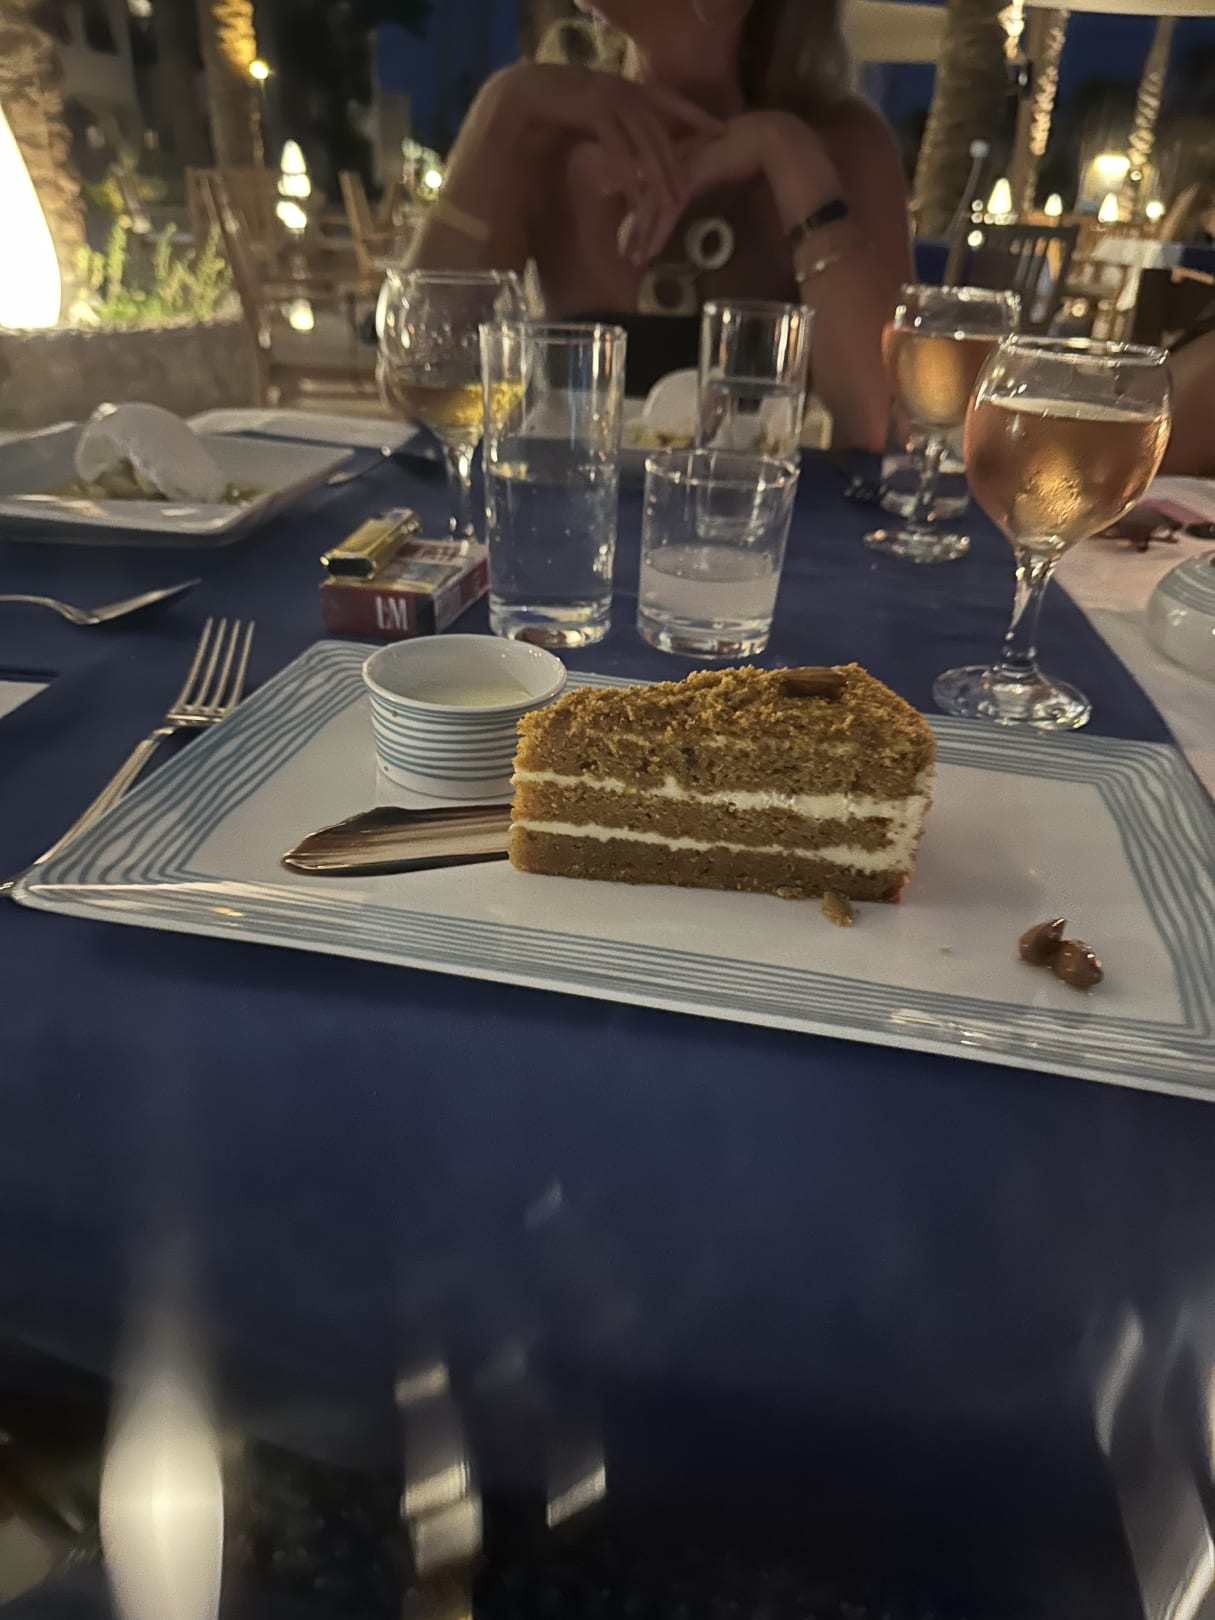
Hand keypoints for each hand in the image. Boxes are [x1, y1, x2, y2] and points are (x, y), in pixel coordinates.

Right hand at [481, 63, 721, 246]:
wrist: (527, 90)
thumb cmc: (560, 104)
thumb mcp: (599, 113)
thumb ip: (620, 127)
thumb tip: (634, 151)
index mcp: (629, 87)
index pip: (672, 102)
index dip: (697, 116)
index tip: (721, 129)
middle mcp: (625, 90)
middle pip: (661, 132)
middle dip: (676, 164)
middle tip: (690, 191)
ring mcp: (611, 99)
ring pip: (644, 142)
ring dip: (657, 175)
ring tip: (668, 202)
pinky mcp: (594, 112)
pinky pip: (618, 147)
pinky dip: (627, 172)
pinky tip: (635, 194)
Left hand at [630, 110, 841, 263]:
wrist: (774, 140)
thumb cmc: (758, 152)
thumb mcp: (723, 165)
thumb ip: (706, 174)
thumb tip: (694, 191)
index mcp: (683, 149)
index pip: (650, 177)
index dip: (635, 199)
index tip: (625, 222)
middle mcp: (677, 155)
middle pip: (644, 193)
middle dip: (634, 224)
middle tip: (622, 249)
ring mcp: (682, 165)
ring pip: (652, 204)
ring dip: (642, 234)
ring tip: (633, 258)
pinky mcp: (690, 177)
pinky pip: (667, 209)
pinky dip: (657, 232)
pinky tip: (650, 251)